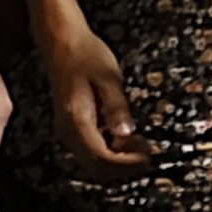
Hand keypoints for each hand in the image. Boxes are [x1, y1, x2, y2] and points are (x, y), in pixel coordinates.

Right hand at [38, 0, 142, 171]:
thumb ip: (117, 107)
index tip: (148, 156)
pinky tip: (126, 138)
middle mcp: (68, 132)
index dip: (127, 164)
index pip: (101, 158)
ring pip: (93, 164)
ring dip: (118, 162)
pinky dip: (111, 153)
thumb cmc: (86, 55)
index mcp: (77, 120)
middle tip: (148, 152)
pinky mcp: (73, 128)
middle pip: (96, 169)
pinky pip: (91, 152)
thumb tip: (127, 134)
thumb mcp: (109, 78)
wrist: (63, 42)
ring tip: (139, 144)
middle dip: (124, 167)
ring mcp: (68, 132)